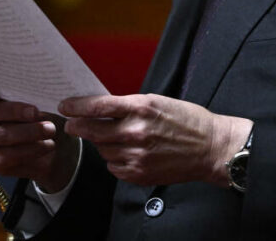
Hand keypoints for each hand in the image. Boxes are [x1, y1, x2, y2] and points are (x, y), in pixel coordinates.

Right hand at [0, 79, 78, 192]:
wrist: (47, 146)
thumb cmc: (41, 115)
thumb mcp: (38, 101)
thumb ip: (33, 93)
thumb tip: (42, 89)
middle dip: (13, 112)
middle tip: (37, 113)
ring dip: (27, 133)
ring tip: (50, 130)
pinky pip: (6, 156)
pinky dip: (30, 150)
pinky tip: (47, 145)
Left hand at [60, 94, 251, 187]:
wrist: (210, 148)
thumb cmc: (186, 120)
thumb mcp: (157, 102)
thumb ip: (128, 106)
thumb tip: (99, 109)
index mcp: (141, 108)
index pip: (97, 106)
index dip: (76, 106)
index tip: (65, 106)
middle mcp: (136, 132)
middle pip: (91, 130)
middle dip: (77, 126)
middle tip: (71, 124)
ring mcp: (136, 155)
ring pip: (102, 150)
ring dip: (102, 143)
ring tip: (117, 137)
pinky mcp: (139, 174)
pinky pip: (113, 166)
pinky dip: (115, 159)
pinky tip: (128, 152)